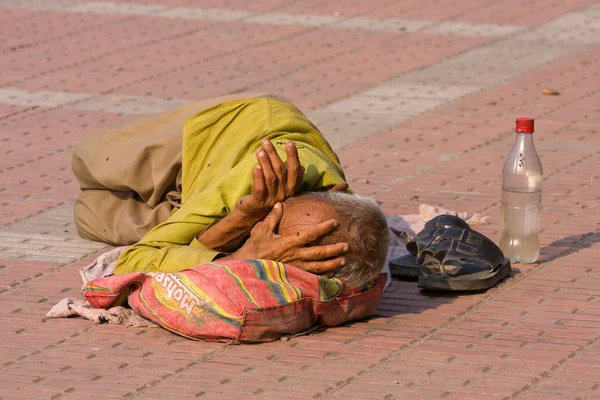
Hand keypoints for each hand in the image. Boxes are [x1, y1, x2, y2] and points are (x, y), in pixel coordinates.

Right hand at [226, 203, 347, 274]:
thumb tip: (280, 203)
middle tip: (346, 246)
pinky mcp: (292, 277)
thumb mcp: (262, 231)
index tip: (335, 223)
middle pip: (319, 253)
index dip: (324, 228)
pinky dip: (322, 276)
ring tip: (343, 261)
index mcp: (288, 243)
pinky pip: (310, 277)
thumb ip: (273, 217)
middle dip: (334, 249)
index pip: (310, 234)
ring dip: (332, 264)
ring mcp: (294, 268)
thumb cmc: (253, 249)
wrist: (245, 269)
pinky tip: (331, 274)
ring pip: (318, 267)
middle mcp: (294, 256)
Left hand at [235, 139, 303, 222]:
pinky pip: (260, 189)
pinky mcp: (259, 203)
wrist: (251, 217)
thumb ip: (291, 178)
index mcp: (290, 189)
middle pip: (281, 170)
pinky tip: (256, 166)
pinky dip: (258, 177)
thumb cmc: (267, 197)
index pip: (295, 170)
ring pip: (271, 177)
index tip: (289, 142)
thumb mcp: (281, 188)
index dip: (293, 156)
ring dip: (265, 162)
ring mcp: (271, 199)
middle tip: (266, 141)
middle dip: (274, 154)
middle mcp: (283, 194)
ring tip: (259, 150)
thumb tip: (303, 167)